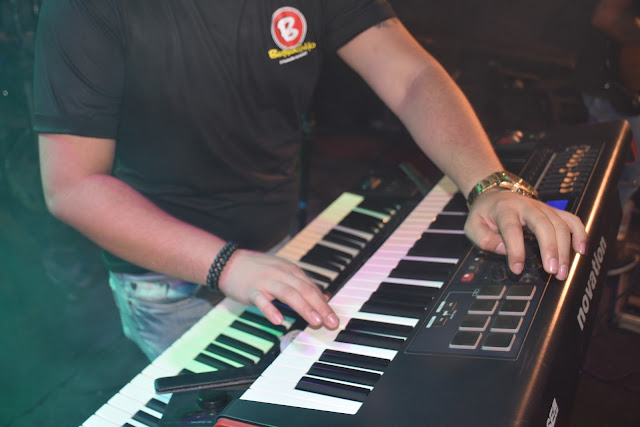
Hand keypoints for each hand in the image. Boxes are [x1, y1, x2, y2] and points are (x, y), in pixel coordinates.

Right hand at [218, 249, 339, 328]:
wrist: (228, 263)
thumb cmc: (258, 270)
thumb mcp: (282, 272)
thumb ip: (301, 285)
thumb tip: (323, 297)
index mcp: (290, 271)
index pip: (312, 288)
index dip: (324, 304)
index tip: (334, 319)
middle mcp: (281, 274)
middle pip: (305, 290)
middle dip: (320, 307)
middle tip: (332, 323)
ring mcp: (266, 281)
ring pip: (288, 293)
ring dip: (304, 308)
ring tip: (315, 322)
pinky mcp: (251, 290)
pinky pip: (261, 300)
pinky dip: (271, 310)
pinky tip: (279, 321)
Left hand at [464, 190, 587, 279]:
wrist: (494, 193)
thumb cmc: (484, 212)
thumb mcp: (472, 225)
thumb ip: (484, 239)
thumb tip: (503, 250)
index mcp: (505, 209)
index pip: (512, 229)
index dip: (516, 250)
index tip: (517, 269)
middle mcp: (527, 206)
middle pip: (544, 225)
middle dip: (551, 249)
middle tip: (552, 272)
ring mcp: (543, 208)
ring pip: (561, 224)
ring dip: (565, 249)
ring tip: (563, 271)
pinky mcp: (553, 211)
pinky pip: (571, 220)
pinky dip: (580, 234)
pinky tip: (580, 251)